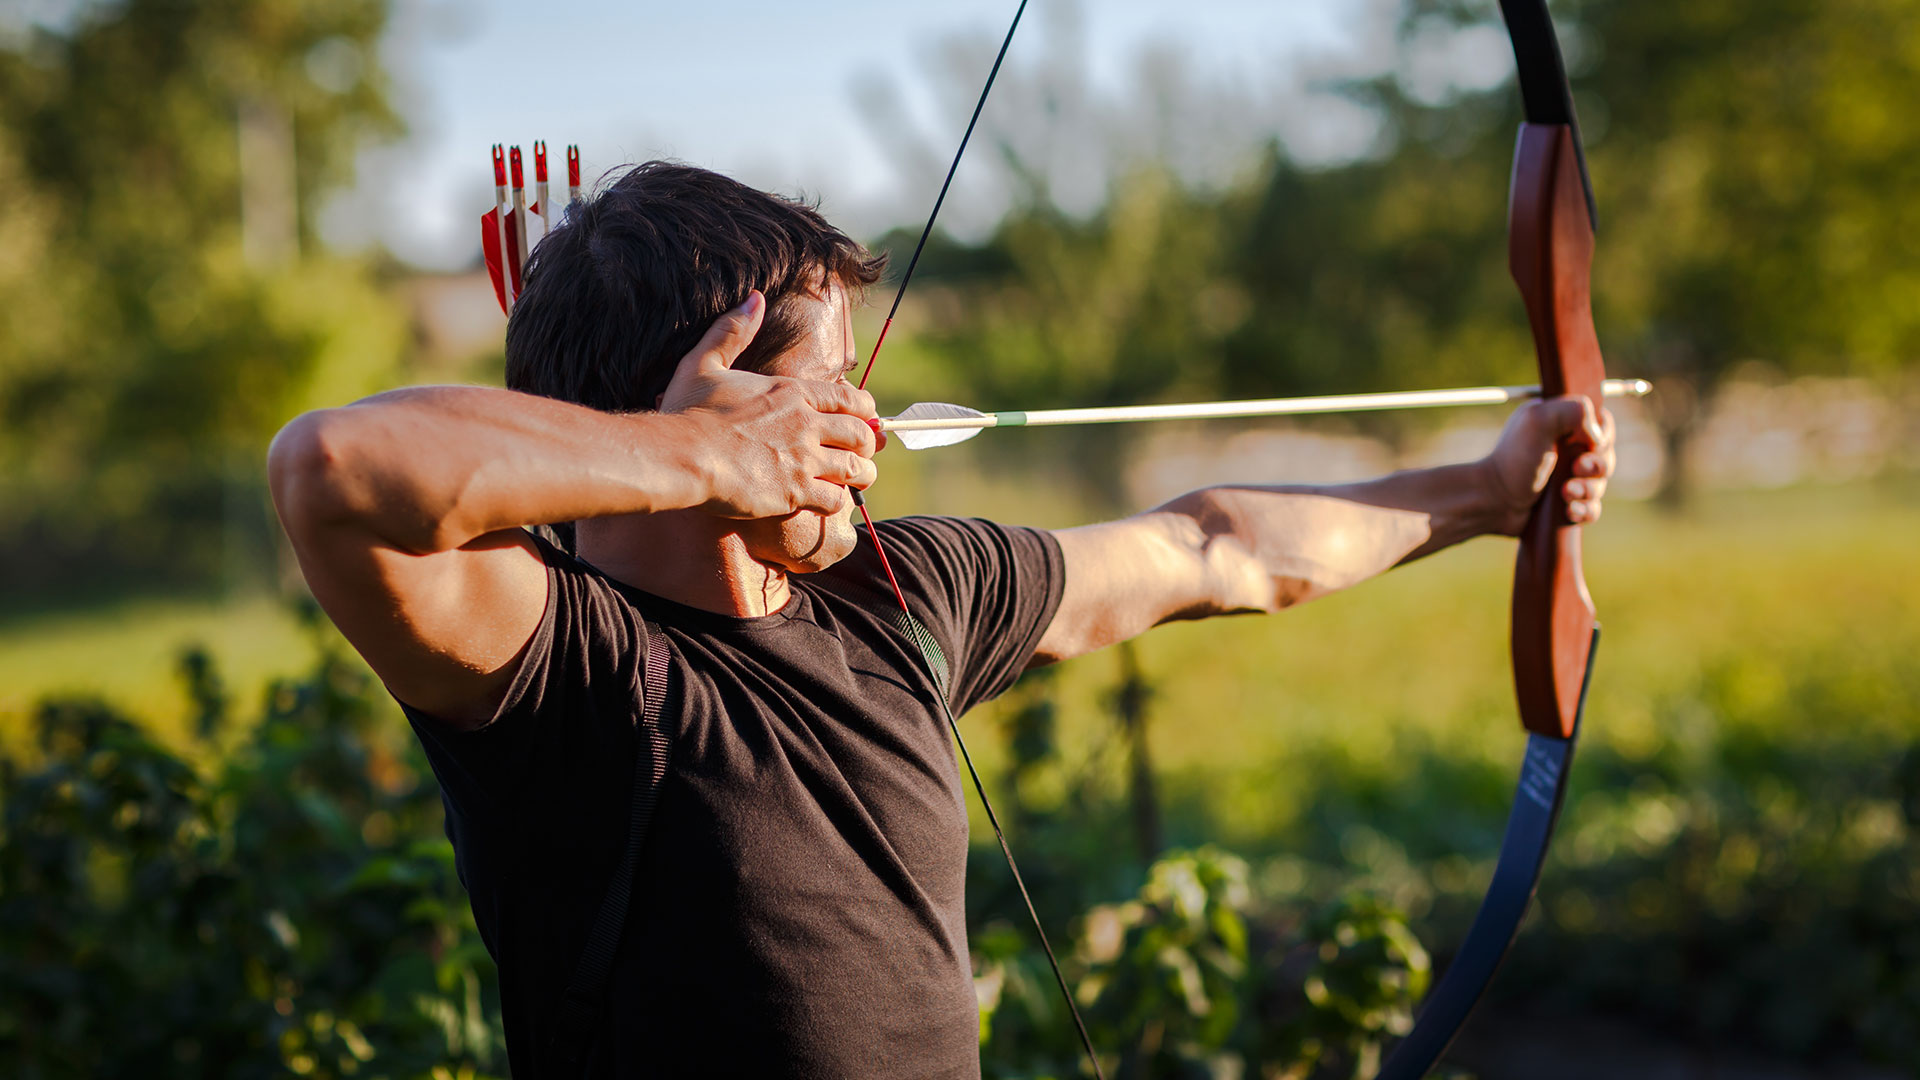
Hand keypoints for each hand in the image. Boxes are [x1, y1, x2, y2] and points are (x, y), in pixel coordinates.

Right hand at [658, 292, 880, 518]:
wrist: (681, 456)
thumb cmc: (688, 411)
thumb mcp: (704, 362)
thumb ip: (732, 331)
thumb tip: (755, 298)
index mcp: (792, 392)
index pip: (849, 398)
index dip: (864, 409)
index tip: (865, 417)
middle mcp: (806, 424)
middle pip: (861, 434)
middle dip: (867, 443)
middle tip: (864, 451)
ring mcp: (804, 460)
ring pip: (857, 468)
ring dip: (862, 474)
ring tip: (859, 479)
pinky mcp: (795, 492)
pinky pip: (835, 499)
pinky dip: (837, 501)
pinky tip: (827, 499)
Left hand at [1481, 395, 1615, 535]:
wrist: (1493, 501)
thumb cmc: (1513, 459)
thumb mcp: (1539, 420)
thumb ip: (1575, 411)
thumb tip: (1598, 435)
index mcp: (1561, 423)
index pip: (1602, 424)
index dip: (1602, 436)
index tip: (1589, 444)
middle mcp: (1565, 449)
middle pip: (1605, 456)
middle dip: (1596, 466)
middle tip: (1575, 469)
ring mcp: (1566, 478)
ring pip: (1600, 485)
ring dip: (1587, 490)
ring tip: (1565, 494)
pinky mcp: (1566, 504)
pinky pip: (1592, 509)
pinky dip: (1585, 510)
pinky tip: (1569, 511)